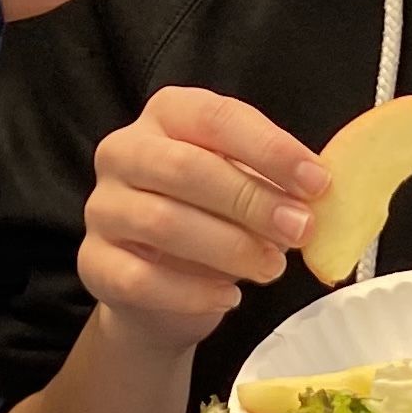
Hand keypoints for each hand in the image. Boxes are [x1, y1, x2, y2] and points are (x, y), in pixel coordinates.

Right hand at [79, 86, 328, 351]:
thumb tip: (318, 196)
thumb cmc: (212, 219)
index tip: (317, 182)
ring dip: (228, 248)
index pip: (216, 118)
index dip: (270, 149)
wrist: (161, 289)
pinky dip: (192, 292)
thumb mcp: (245, 187)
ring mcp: (102, 208)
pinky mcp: (93, 262)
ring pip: (162, 223)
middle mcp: (124, 152)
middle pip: (186, 168)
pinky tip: (229, 297)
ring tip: (271, 268)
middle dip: (251, 201)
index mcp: (167, 115)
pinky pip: (141, 278)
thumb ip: (275, 184)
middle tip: (299, 230)